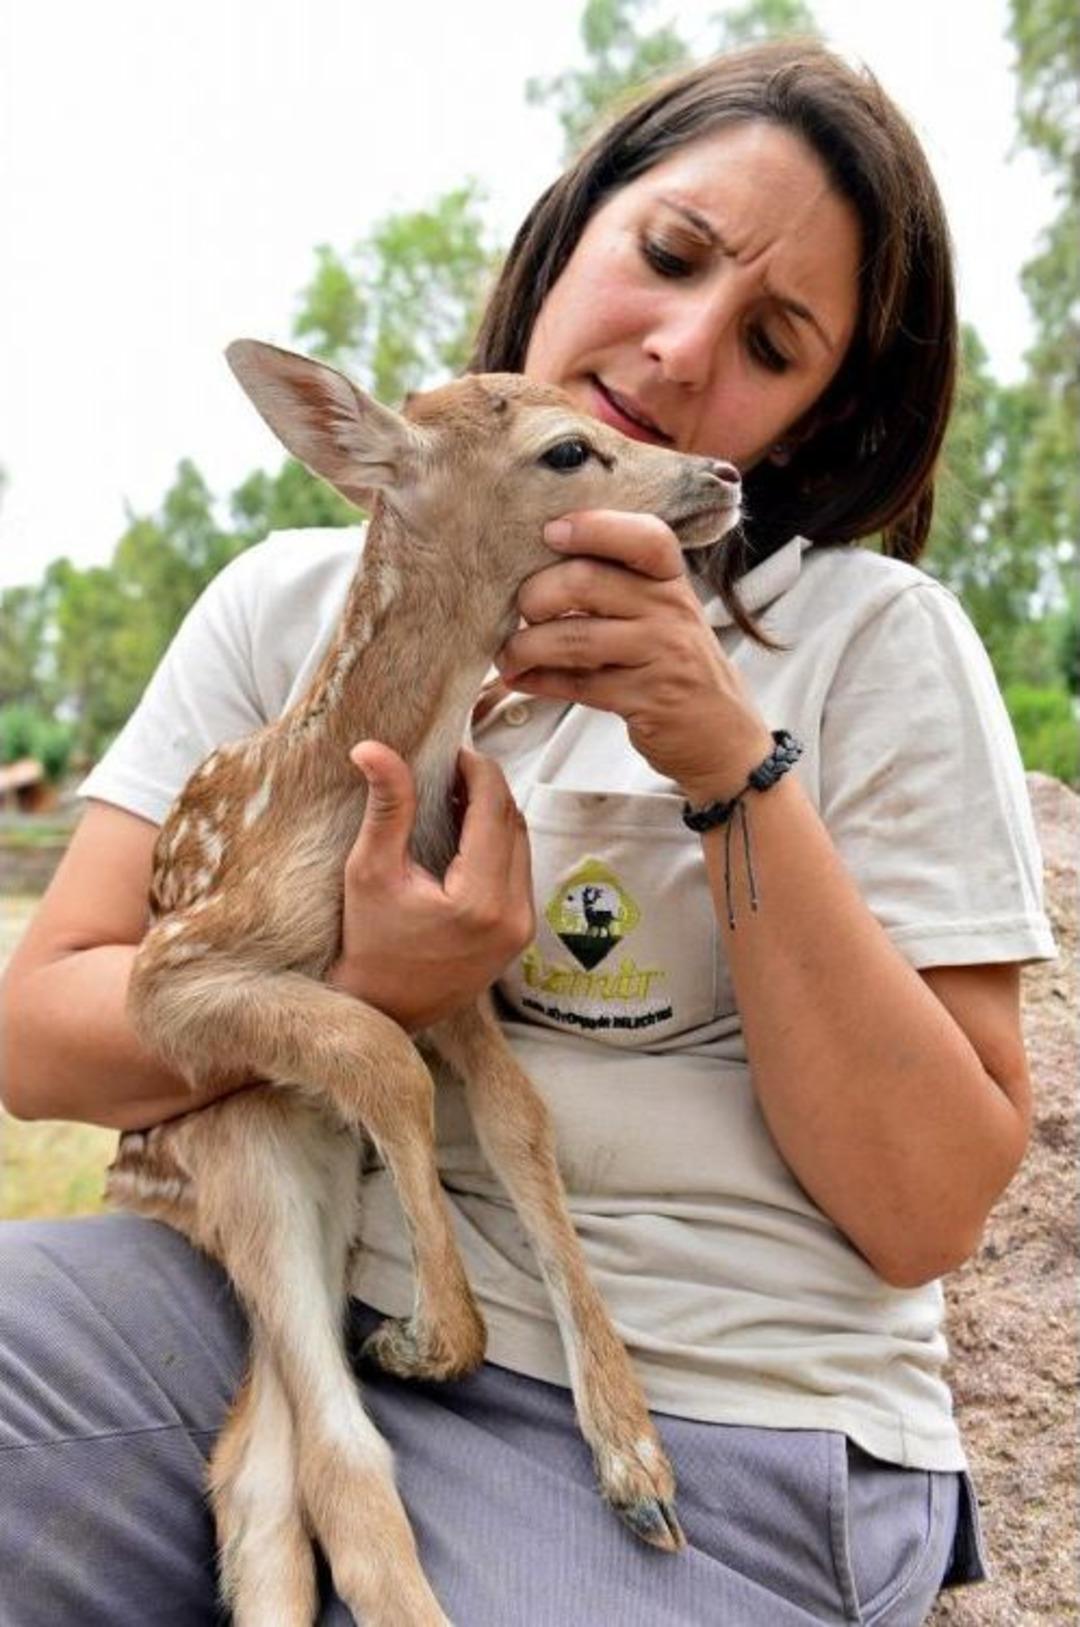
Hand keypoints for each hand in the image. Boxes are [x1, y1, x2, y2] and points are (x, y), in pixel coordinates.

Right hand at [326, 742, 534, 1030]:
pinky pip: (518, 870)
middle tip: (447, 769)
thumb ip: (386, 806)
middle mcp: (514, 915)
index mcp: (480, 899)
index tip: (450, 751)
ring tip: (452, 797)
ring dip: (493, 814)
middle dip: (485, 788)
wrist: (381, 1010)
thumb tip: (374, 748)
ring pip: (521, 843)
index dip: (477, 769)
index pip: (494, 808)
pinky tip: (463, 835)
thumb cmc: (368, 944)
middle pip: (513, 822)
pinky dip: (496, 844)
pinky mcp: (520, 935)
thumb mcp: (370, 871)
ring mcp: (522, 928)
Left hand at [495, 511, 771, 800]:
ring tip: (508, 655)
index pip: (643, 536)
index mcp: (672, 581)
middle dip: (536, 595)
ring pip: (574, 638)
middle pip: (587, 582)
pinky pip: (578, 684)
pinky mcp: (646, 699)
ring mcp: (661, 656)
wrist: (722, 736)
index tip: (550, 532)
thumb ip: (618, 588)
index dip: (593, 527)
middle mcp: (671, 611)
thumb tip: (537, 570)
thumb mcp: (664, 616)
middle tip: (519, 611)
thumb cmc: (678, 666)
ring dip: (526, 646)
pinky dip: (539, 681)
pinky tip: (521, 680)